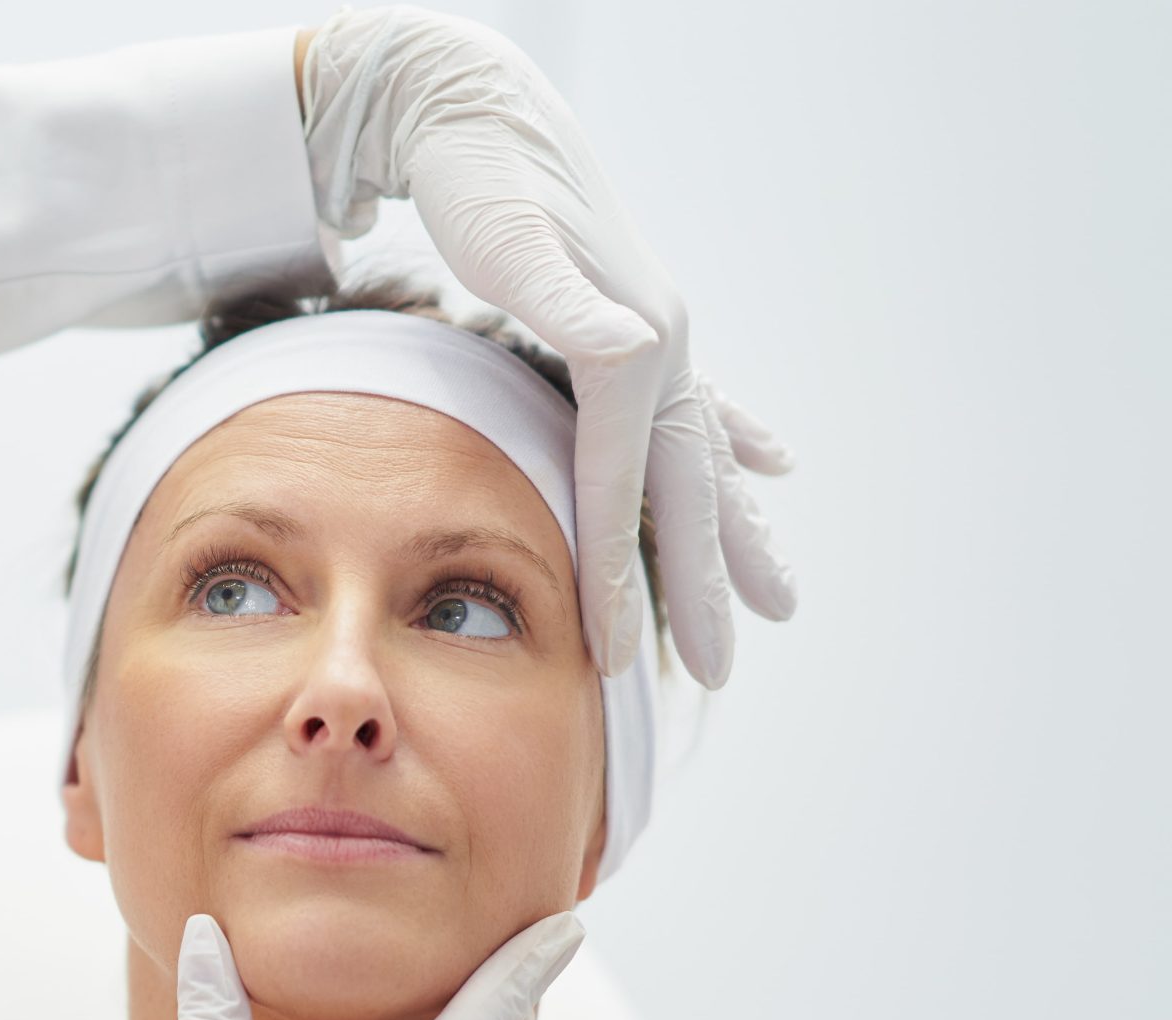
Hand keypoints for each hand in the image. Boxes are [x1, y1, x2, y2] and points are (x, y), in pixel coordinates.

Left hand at [299, 6, 795, 687]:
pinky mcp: (636, 321)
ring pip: (704, 461)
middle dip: (704, 587)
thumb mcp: (509, 240)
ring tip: (777, 604)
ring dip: (736, 536)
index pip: (624, 486)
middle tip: (719, 674)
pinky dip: (733, 447)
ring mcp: (655, 333)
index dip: (621, 573)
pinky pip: (698, 407)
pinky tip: (771, 470)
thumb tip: (632, 349)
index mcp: (629, 345)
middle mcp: (658, 343)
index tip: (620, 658)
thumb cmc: (477, 180)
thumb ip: (566, 303)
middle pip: (685, 492)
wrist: (477, 108)